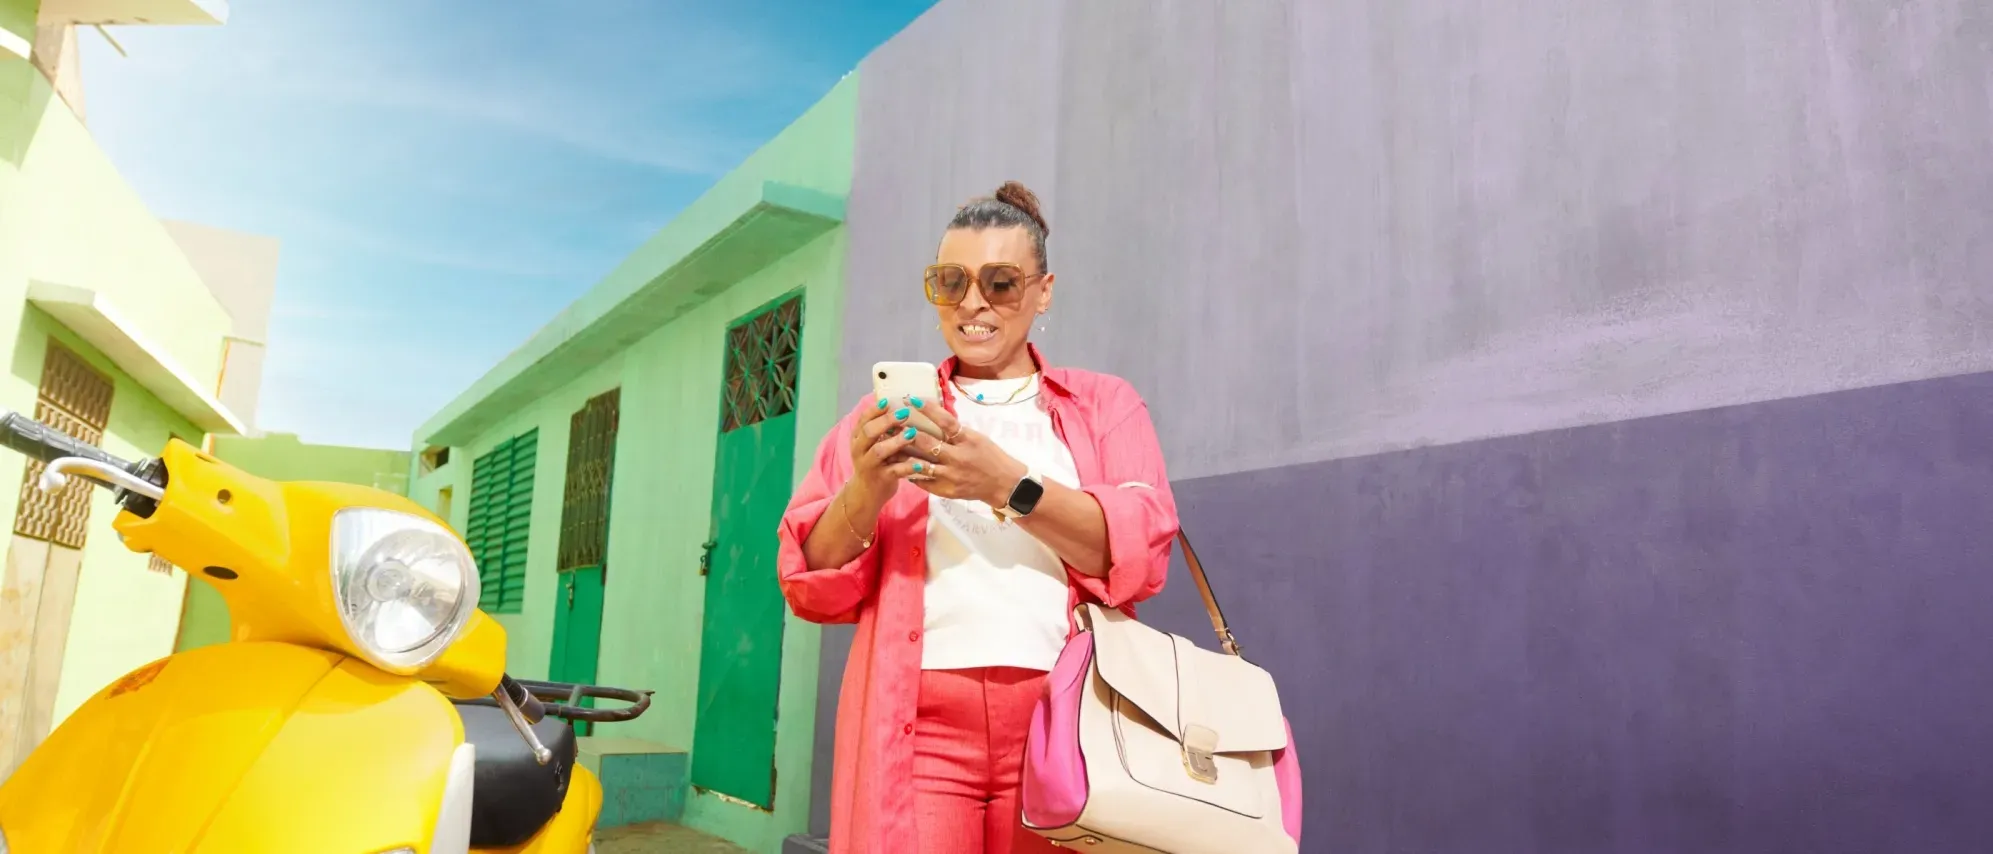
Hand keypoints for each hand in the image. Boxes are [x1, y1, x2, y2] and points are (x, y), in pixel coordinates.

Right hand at [844, 392, 941, 502]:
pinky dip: (908, 467)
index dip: (875, 410)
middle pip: (869, 432)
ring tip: (912, 433)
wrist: (867, 493)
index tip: (889, 401)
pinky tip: (921, 463)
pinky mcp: (881, 479)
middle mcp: (860, 450)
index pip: (863, 420)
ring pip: (880, 451)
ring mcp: (869, 465)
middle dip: (886, 421)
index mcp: (858, 438)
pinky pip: (895, 471)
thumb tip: (897, 404)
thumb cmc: (875, 463)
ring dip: (896, 441)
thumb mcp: (871, 445)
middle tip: (904, 413)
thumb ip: (880, 429)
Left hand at [885, 403, 1026, 506]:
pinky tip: (899, 466)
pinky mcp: (946, 491)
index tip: (912, 400)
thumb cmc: (991, 457)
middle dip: (907, 432)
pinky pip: (923, 481)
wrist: (1004, 485)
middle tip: (891, 423)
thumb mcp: (977, 438)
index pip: (946, 422)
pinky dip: (911, 473)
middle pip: (927, 443)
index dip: (928, 410)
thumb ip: (956, 431)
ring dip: (903, 454)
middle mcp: (958, 458)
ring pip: (920, 464)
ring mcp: (951, 476)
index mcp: (967, 440)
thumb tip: (934, 418)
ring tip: (888, 446)